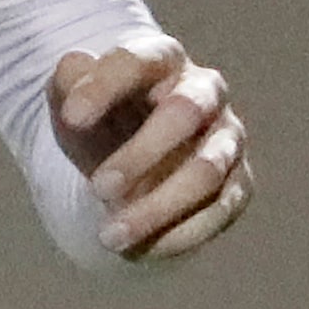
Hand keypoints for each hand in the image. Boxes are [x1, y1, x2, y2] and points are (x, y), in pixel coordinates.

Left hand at [49, 35, 251, 261]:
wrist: (129, 158)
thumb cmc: (100, 119)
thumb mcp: (72, 100)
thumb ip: (68, 82)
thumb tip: (75, 68)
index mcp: (160, 58)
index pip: (136, 62)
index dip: (104, 87)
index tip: (70, 119)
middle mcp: (204, 91)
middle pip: (184, 113)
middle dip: (140, 153)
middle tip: (97, 188)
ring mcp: (228, 137)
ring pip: (207, 170)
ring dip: (158, 206)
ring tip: (109, 235)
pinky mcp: (239, 183)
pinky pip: (220, 209)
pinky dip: (179, 233)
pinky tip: (139, 250)